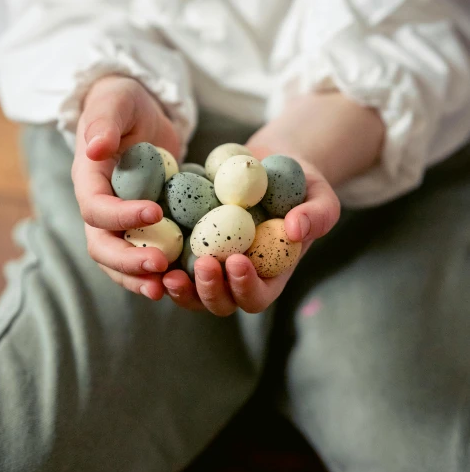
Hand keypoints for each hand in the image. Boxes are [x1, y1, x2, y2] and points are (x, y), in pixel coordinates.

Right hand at [72, 75, 179, 299]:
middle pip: (101, 246)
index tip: (155, 213)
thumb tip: (95, 148)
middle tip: (160, 266)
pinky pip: (142, 256)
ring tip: (168, 288)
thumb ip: (105, 122)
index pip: (96, 208)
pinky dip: (156, 273)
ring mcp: (118, 222)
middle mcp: (98, 207)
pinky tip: (180, 280)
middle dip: (128, 261)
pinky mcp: (140, 229)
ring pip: (118, 262)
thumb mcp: (117, 102)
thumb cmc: (125, 102)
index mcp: (88, 180)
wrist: (139, 113)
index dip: (120, 216)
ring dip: (139, 278)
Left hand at [162, 156, 339, 315]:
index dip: (246, 286)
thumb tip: (296, 229)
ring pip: (191, 294)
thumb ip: (316, 215)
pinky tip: (150, 250)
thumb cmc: (300, 185)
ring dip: (180, 289)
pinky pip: (170, 266)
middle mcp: (236, 280)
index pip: (257, 296)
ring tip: (167, 272)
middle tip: (205, 262)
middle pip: (221, 303)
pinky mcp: (187, 250)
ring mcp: (210, 269)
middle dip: (210, 289)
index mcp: (269, 276)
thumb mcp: (320, 196)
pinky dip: (160, 265)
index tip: (238, 259)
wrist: (267, 168)